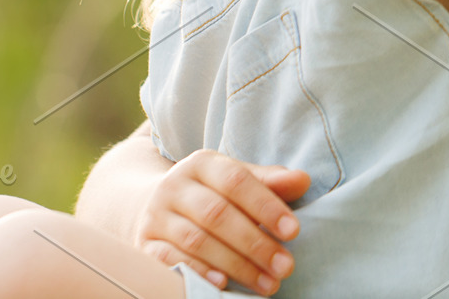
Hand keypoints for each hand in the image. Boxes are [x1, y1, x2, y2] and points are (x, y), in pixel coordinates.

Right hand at [133, 150, 307, 294]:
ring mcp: (156, 216)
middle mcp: (175, 186)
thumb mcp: (238, 181)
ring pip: (197, 240)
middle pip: (217, 213)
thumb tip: (302, 180)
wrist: (159, 207)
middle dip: (255, 243)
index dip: (265, 205)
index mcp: (202, 163)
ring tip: (268, 283)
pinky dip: (199, 272)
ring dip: (236, 265)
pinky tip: (224, 285)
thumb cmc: (212, 195)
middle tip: (286, 266)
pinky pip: (170, 259)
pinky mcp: (145, 244)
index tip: (293, 231)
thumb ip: (269, 182)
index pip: (236, 180)